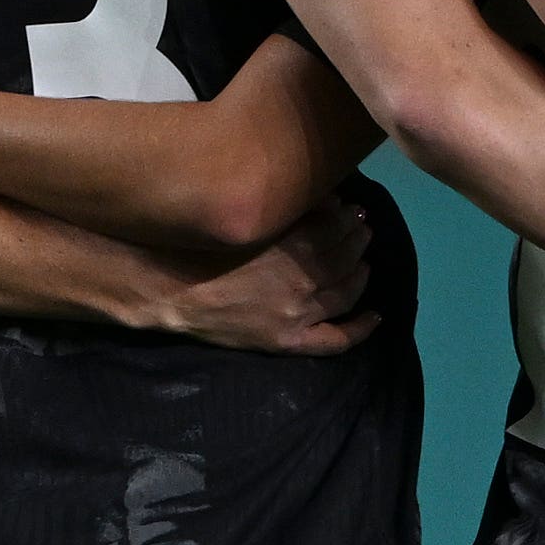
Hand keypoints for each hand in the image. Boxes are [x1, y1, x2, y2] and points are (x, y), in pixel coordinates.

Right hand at [157, 205, 376, 355]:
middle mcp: (303, 280)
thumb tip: (329, 203)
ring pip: (346, 293)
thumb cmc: (200, 249)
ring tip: (364, 261)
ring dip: (361, 273)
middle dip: (357, 240)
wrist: (169, 292)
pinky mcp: (288, 341)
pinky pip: (334, 340)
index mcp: (292, 247)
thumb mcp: (247, 221)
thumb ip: (287, 214)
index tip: (349, 208)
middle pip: (344, 258)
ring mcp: (298, 314)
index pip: (335, 229)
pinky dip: (359, 329)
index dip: (346, 217)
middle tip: (361, 230)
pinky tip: (376, 317)